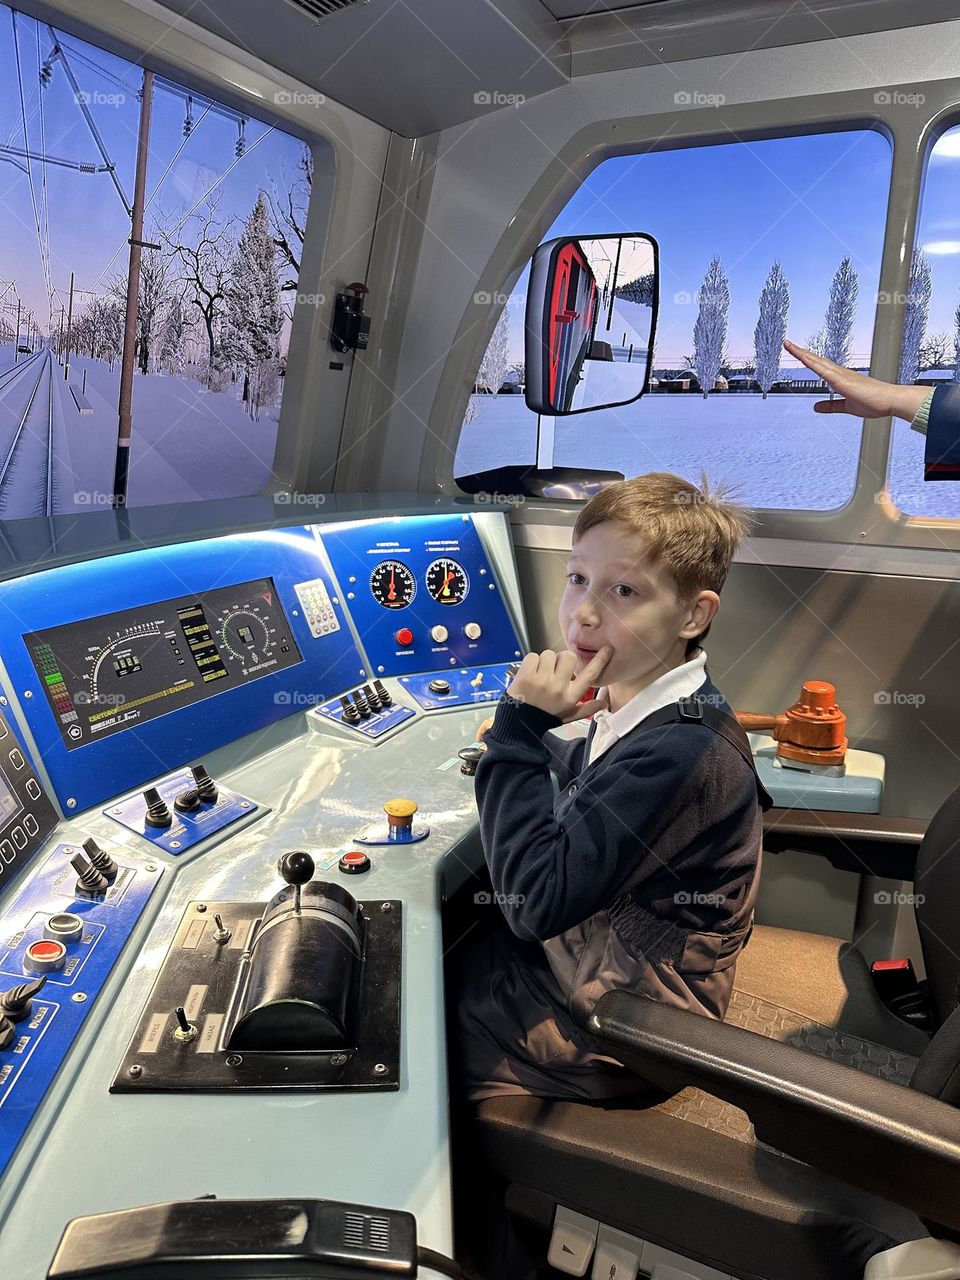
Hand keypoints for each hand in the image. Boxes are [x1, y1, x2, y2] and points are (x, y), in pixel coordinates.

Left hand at [506, 647, 611, 721]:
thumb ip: (587, 708)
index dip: (600, 660)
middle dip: (562, 659)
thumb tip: (603, 704)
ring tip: (541, 674)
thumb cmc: (544, 716)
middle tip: (555, 670)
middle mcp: (558, 688)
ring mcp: (542, 681)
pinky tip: (530, 674)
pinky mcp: (526, 676)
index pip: (590, 675)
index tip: (607, 649)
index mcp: (570, 696)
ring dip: (545, 661)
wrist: (519, 721)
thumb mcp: (568, 715)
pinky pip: (533, 656)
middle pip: (568, 656)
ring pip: (549, 654)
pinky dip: (531, 662)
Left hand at [782, 339, 928, 421]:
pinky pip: (824, 370)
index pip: (819, 365)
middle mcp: (839, 373)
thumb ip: (831, 406)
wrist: (890, 401)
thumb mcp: (846, 407)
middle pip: (815, 359)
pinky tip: (803, 357)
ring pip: (817, 361)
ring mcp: (840, 375)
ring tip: (789, 344)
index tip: (796, 351)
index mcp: (839, 378)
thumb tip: (815, 407)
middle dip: (800, 351)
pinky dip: (812, 363)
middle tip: (787, 342)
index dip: (807, 358)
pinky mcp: (842, 380)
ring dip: (802, 353)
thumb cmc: (874, 402)